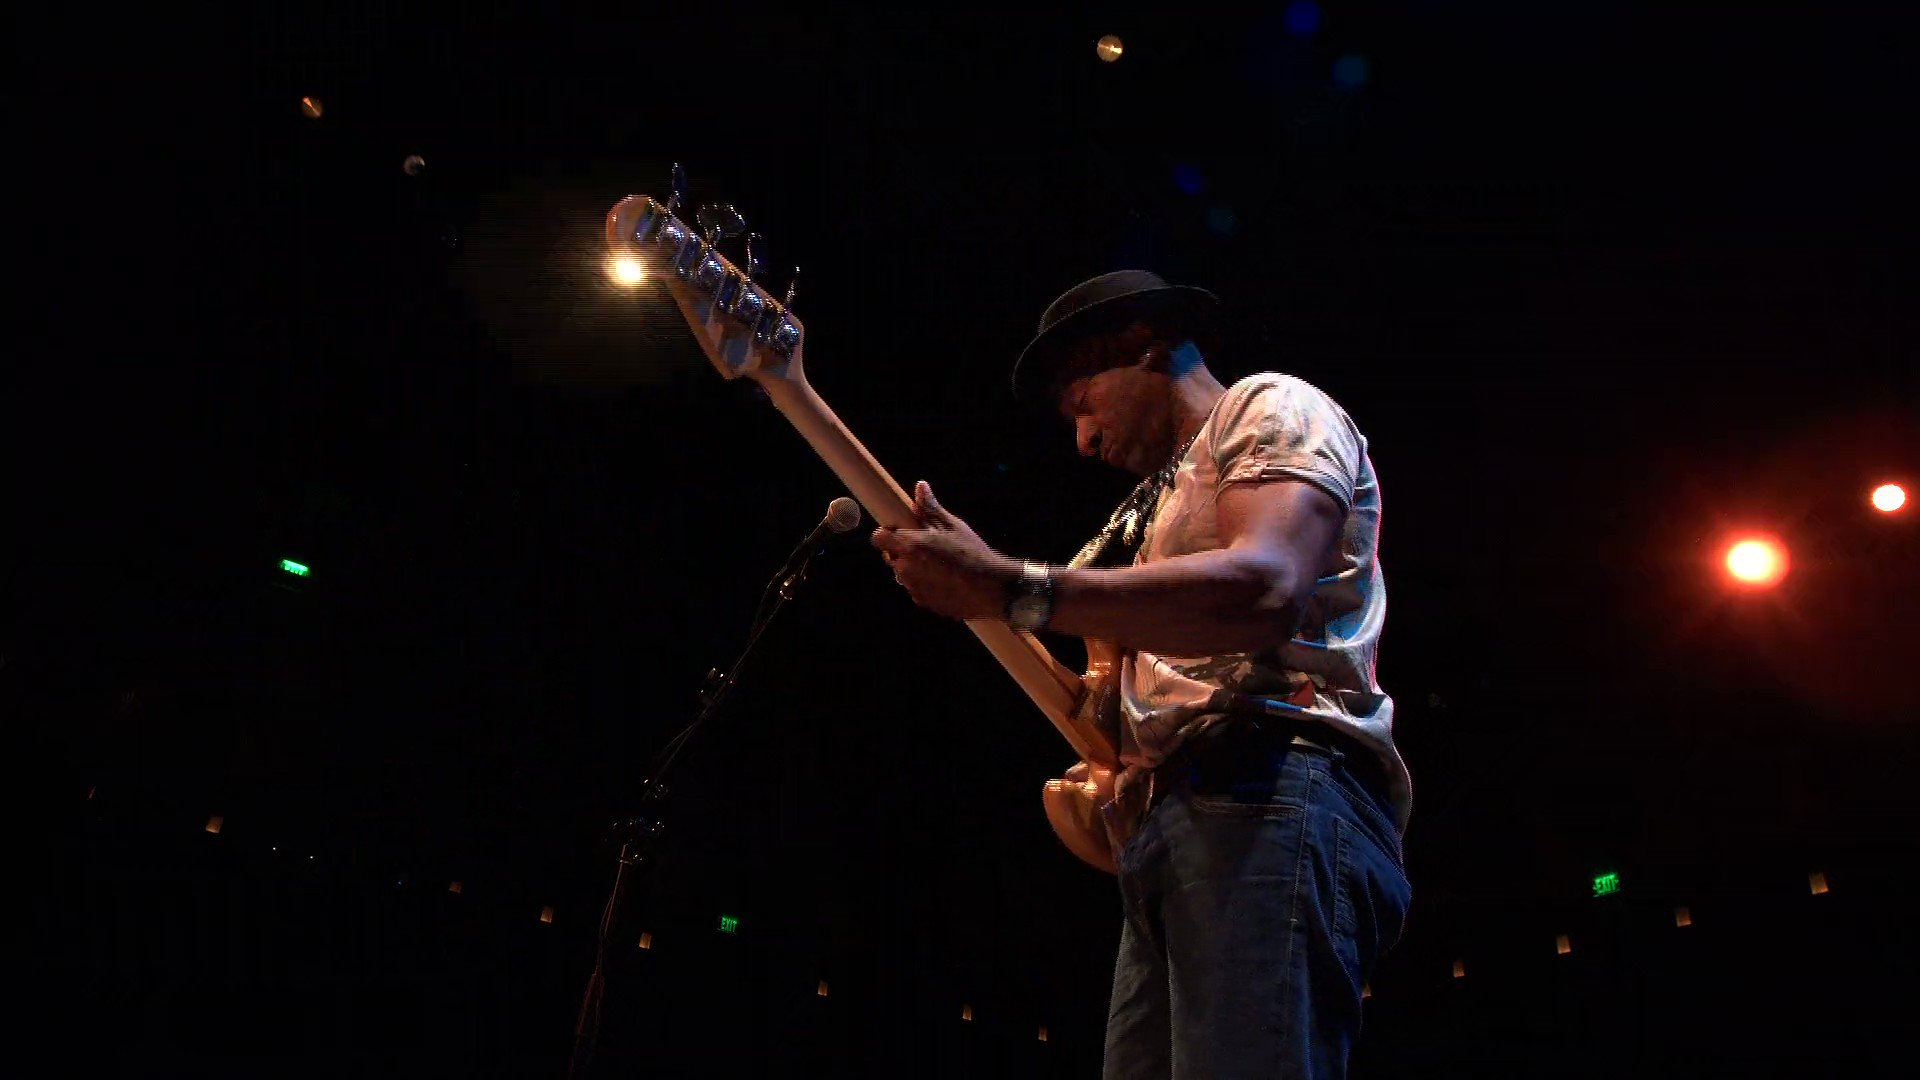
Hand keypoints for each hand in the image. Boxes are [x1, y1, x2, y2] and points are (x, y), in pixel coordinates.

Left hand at [871, 481, 1016, 621]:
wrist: (990, 589)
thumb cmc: (972, 553)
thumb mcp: (952, 525)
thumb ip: (930, 508)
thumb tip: (920, 487)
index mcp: (910, 545)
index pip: (878, 538)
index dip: (887, 534)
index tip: (900, 531)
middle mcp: (905, 568)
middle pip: (892, 557)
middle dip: (904, 552)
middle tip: (927, 547)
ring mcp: (913, 588)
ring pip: (905, 574)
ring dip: (915, 569)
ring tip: (941, 564)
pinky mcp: (923, 602)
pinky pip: (917, 589)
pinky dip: (926, 584)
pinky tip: (947, 580)